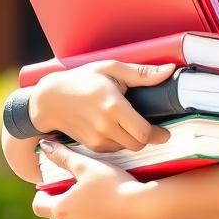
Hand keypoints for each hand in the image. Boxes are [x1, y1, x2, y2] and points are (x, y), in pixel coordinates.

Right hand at [28, 61, 175, 152]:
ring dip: (133, 140)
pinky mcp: (90, 146)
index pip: (144, 133)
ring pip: (126, 149)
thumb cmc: (81, 80)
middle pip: (138, 144)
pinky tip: (118, 129)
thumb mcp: (112, 68)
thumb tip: (168, 71)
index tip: (165, 131)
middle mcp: (105, 127)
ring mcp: (96, 139)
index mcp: (114, 107)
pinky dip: (119, 142)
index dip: (158, 134)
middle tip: (152, 127)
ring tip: (132, 125)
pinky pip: (113, 150)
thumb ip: (142, 73)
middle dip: (148, 138)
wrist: (49, 99)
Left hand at [31, 139, 168, 218]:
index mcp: (61, 210)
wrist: (145, 209)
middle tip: (77, 192)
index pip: (39, 205)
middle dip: (62, 207)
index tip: (54, 186)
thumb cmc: (114, 184)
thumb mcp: (88, 165)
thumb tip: (45, 147)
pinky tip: (111, 215)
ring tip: (97, 202)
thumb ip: (64, 157)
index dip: (43, 194)